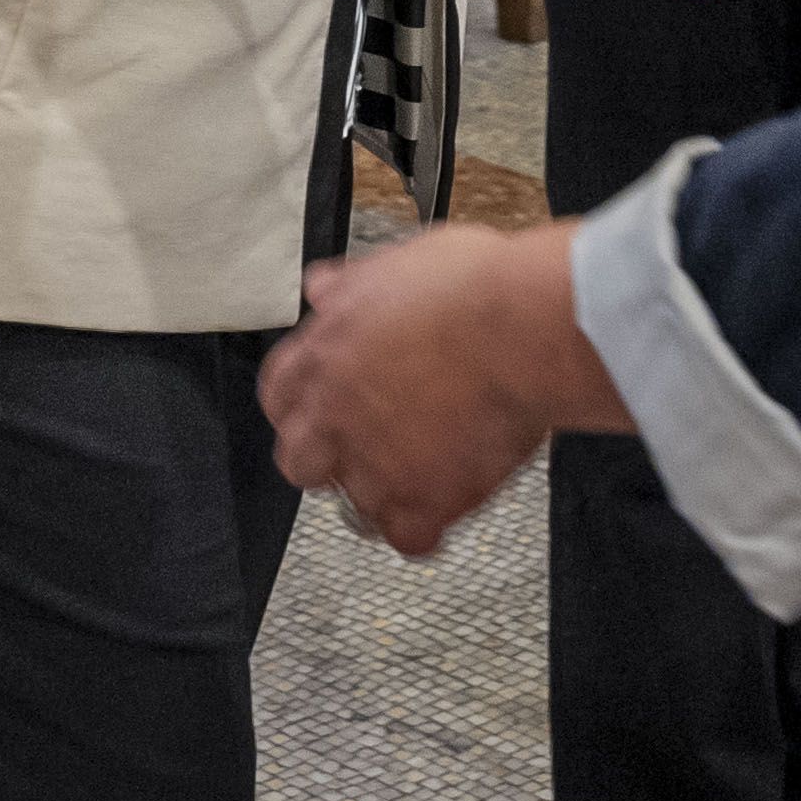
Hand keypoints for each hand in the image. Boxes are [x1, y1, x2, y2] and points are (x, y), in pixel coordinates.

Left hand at [259, 219, 615, 556]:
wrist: (522, 329)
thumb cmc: (472, 289)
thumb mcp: (397, 264)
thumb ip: (351, 286)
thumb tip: (321, 287)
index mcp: (324, 356)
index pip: (279, 396)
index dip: (303, 403)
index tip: (324, 405)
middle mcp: (336, 417)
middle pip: (300, 462)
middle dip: (329, 458)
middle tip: (370, 444)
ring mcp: (375, 465)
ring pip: (355, 505)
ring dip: (384, 491)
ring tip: (423, 469)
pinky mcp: (422, 501)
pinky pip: (408, 537)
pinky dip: (427, 526)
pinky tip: (447, 501)